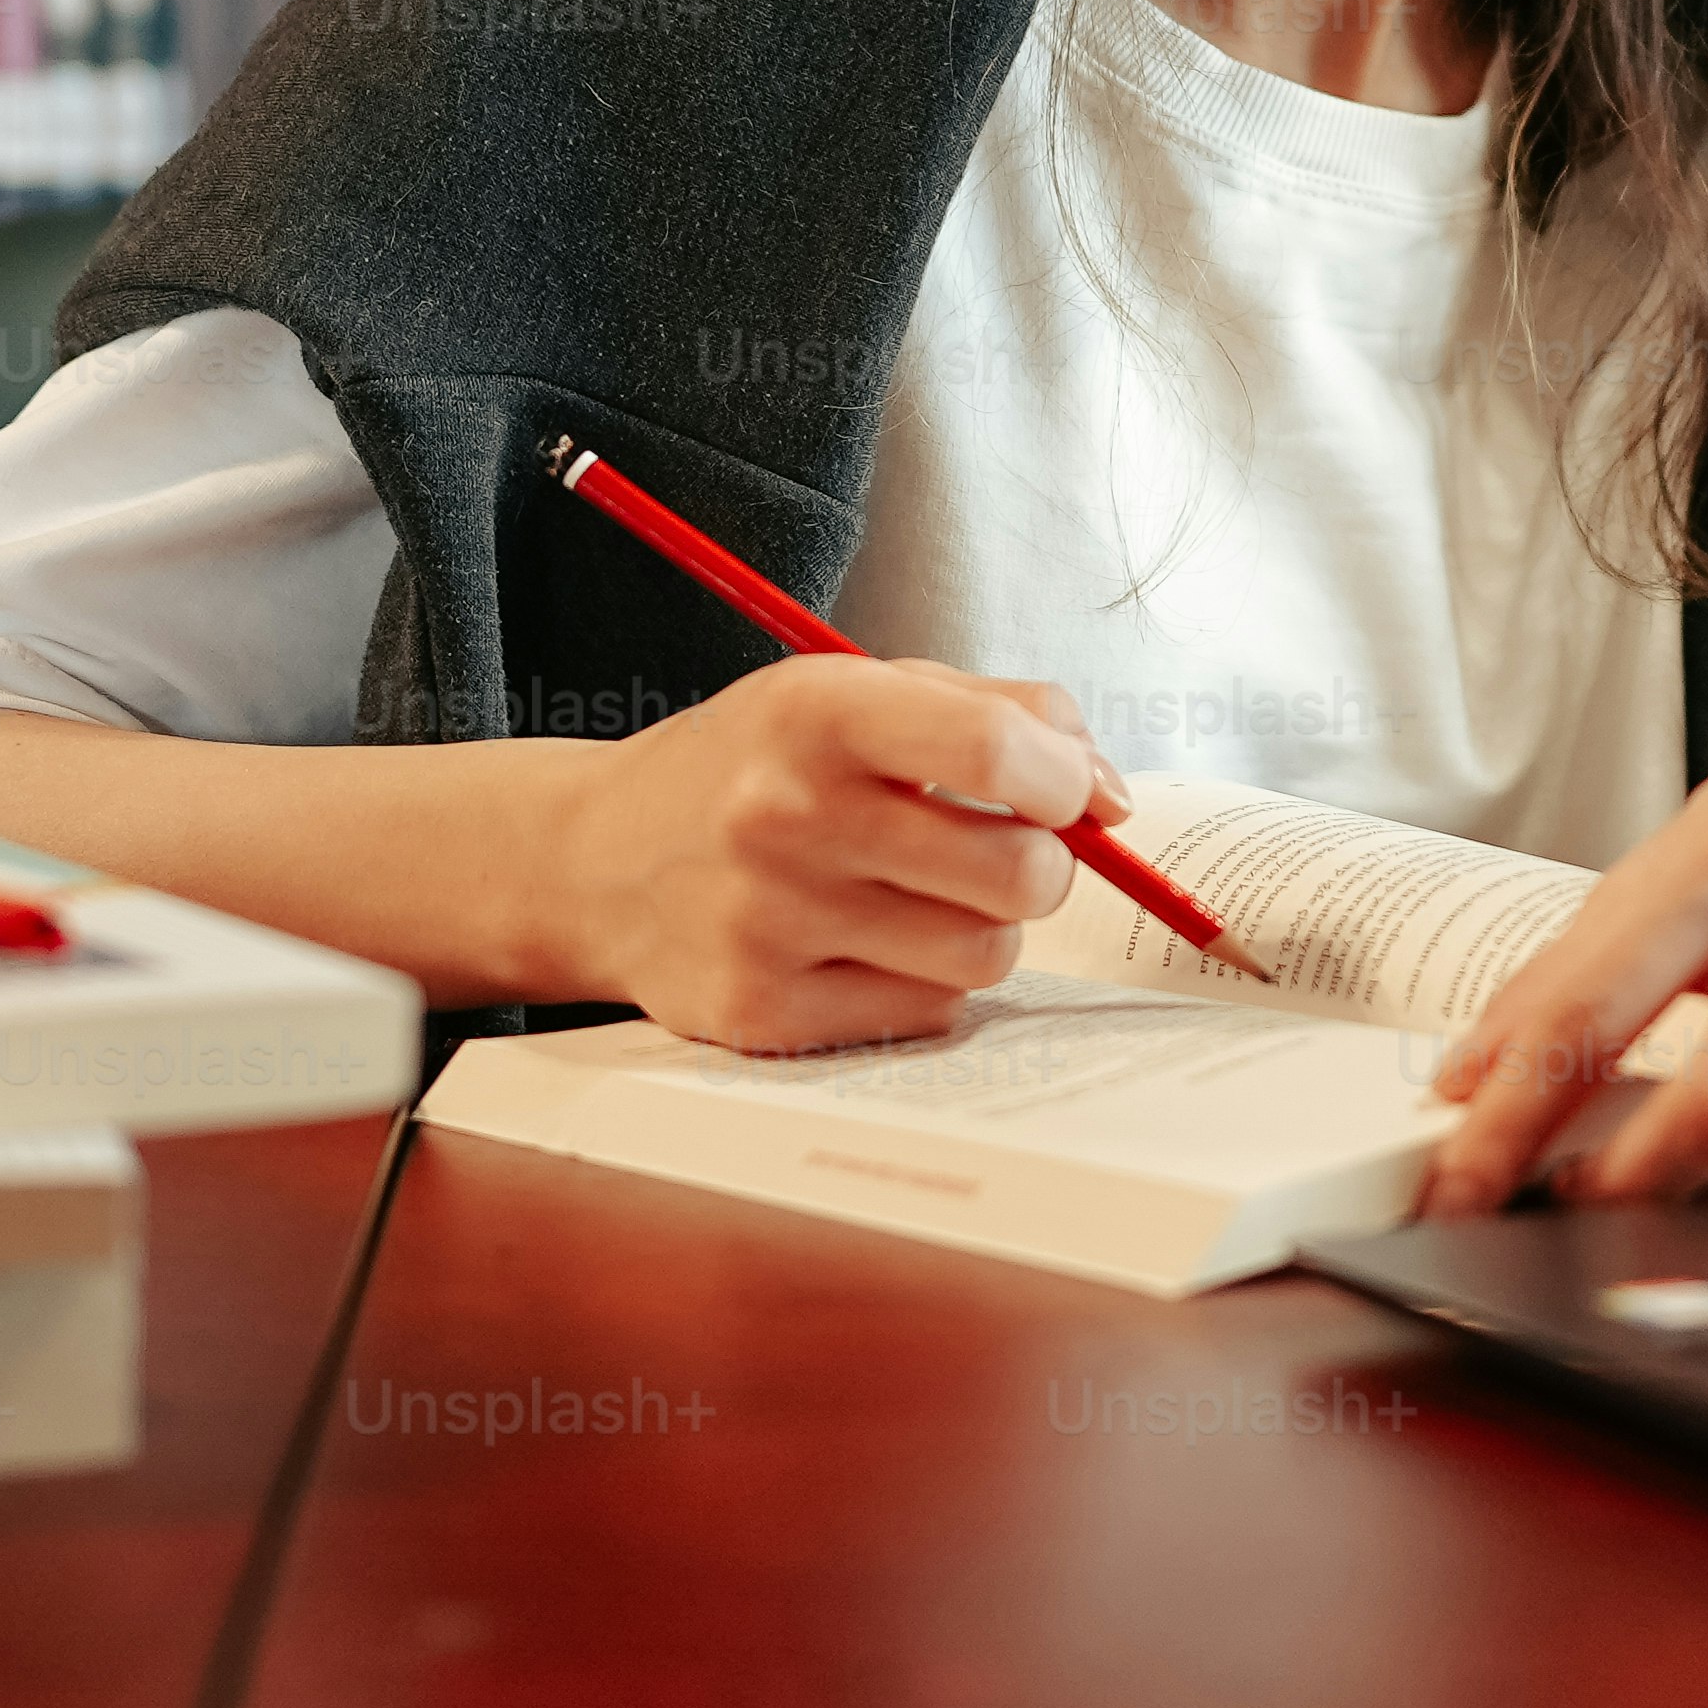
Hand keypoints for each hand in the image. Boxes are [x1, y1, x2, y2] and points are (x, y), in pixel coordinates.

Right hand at [546, 655, 1104, 1053]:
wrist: (596, 860)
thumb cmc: (758, 766)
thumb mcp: (858, 692)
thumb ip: (1002, 712)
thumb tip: (1111, 797)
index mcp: (816, 713)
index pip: (998, 750)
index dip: (1066, 779)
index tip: (1061, 788)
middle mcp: (784, 817)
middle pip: (1016, 873)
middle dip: (1041, 864)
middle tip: (1001, 849)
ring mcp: (768, 926)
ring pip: (983, 955)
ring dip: (984, 929)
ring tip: (926, 896)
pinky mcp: (761, 1016)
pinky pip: (926, 1014)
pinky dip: (926, 983)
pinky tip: (868, 943)